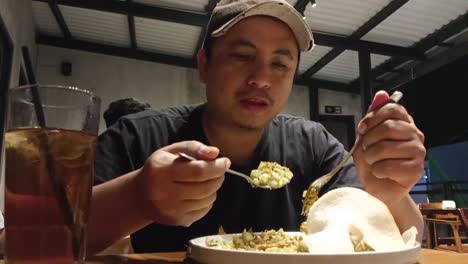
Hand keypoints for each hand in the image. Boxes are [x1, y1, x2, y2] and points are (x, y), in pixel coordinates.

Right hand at [136, 141, 229, 226]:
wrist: (141, 196)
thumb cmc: (160, 168)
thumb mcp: (171, 151)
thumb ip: (193, 147)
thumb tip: (215, 153)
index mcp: (161, 171)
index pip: (198, 171)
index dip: (216, 167)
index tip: (225, 161)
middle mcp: (163, 193)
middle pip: (205, 187)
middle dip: (218, 177)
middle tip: (219, 170)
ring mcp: (171, 210)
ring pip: (207, 199)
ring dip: (214, 188)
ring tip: (206, 180)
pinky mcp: (177, 221)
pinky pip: (204, 210)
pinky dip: (208, 200)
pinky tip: (199, 193)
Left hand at [353, 91, 425, 205]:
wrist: (376, 187)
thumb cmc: (372, 161)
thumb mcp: (366, 136)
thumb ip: (373, 116)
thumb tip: (382, 94)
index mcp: (404, 123)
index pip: (393, 108)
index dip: (373, 118)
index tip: (363, 129)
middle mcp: (415, 135)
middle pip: (388, 127)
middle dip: (369, 140)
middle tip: (367, 150)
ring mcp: (418, 152)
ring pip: (386, 147)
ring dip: (371, 157)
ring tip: (372, 163)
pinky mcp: (416, 170)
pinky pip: (388, 166)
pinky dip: (377, 170)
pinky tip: (380, 173)